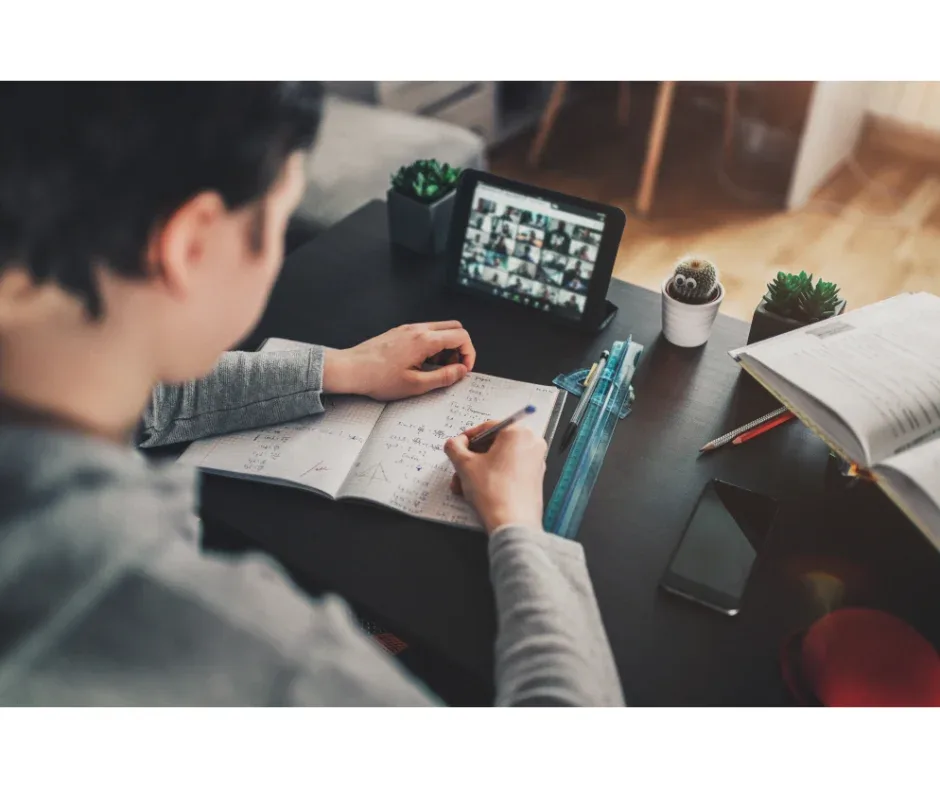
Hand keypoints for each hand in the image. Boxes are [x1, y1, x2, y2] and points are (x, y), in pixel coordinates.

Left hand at [322, 321, 475, 399]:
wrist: (351, 369)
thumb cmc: (378, 378)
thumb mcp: (416, 385)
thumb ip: (443, 377)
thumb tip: (461, 371)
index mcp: (425, 340)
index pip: (461, 337)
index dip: (469, 353)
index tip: (463, 369)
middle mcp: (418, 329)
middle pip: (454, 328)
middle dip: (460, 348)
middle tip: (452, 367)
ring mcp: (407, 329)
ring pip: (439, 329)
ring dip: (445, 347)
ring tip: (435, 369)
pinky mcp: (399, 332)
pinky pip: (424, 333)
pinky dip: (432, 345)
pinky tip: (421, 363)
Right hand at [444, 420, 546, 534]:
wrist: (512, 523)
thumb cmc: (494, 493)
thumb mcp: (465, 465)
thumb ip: (454, 447)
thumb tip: (454, 443)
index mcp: (518, 433)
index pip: (487, 427)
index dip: (467, 437)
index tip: (457, 445)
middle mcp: (531, 444)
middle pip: (493, 445)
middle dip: (472, 458)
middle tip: (459, 467)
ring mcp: (535, 462)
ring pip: (499, 460)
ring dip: (478, 470)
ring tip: (463, 485)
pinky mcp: (534, 479)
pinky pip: (509, 471)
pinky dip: (492, 477)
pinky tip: (476, 491)